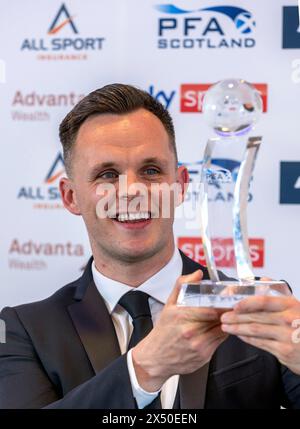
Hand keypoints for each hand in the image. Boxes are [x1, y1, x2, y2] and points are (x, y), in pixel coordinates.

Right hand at [132, 269, 227, 391]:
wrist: (156, 358)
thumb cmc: (164, 330)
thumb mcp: (169, 305)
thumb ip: (183, 286)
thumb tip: (198, 274)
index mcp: (181, 315)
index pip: (211, 308)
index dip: (223, 302)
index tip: (229, 297)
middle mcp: (190, 331)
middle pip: (218, 318)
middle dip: (227, 311)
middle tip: (232, 304)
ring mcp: (198, 345)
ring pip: (221, 329)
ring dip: (227, 322)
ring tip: (229, 315)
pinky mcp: (204, 355)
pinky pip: (220, 341)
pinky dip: (222, 333)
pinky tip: (219, 328)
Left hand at [221, 293, 299, 374]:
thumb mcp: (296, 306)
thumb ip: (279, 292)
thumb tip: (263, 280)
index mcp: (290, 305)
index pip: (264, 302)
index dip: (247, 303)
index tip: (234, 304)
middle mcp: (289, 320)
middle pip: (256, 317)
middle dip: (236, 317)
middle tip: (223, 316)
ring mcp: (286, 337)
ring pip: (255, 330)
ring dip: (237, 328)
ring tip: (226, 326)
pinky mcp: (284, 351)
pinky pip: (260, 343)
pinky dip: (247, 338)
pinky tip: (239, 335)